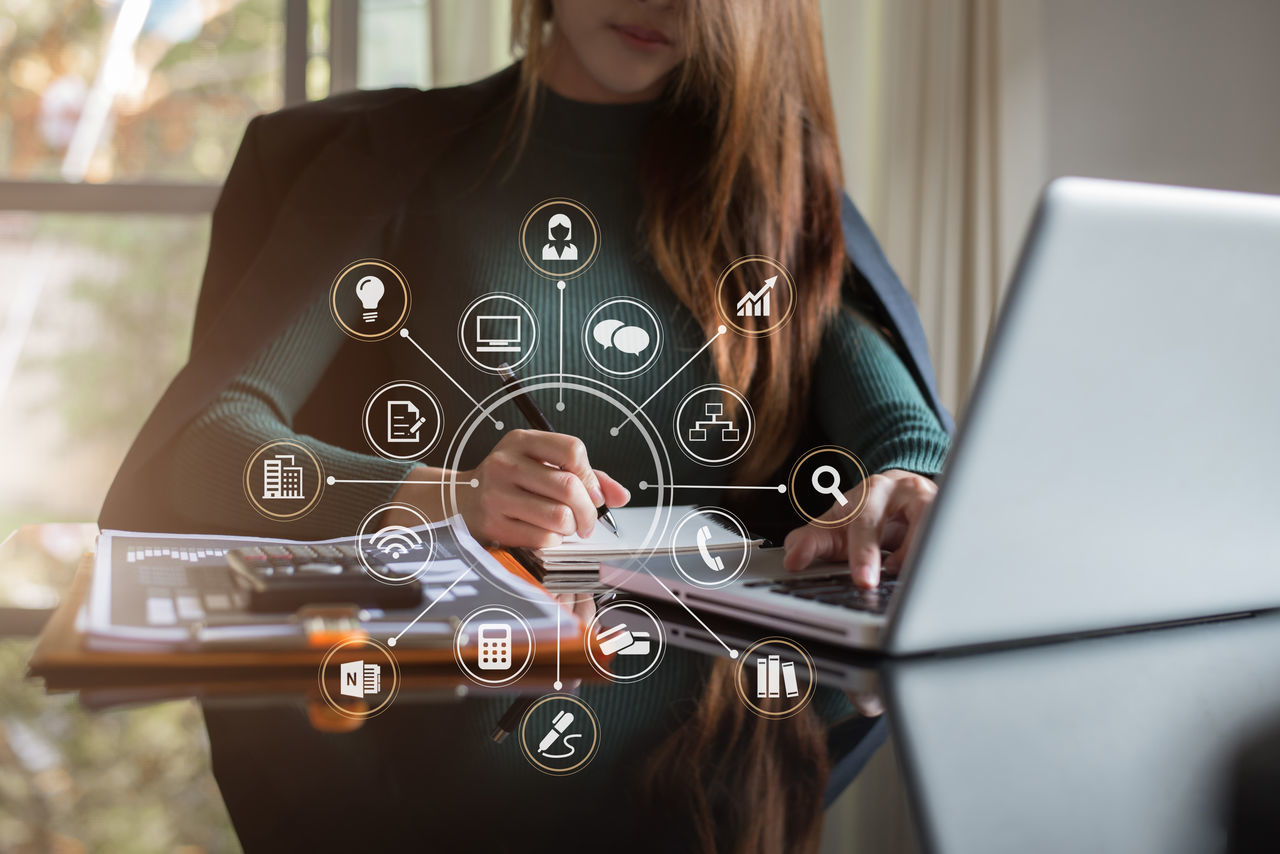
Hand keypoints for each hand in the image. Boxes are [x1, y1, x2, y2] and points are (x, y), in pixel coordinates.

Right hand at [454, 429, 629, 547]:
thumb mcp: (541, 465)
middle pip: (569, 487)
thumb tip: (621, 496)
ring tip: (566, 527)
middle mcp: (506, 464)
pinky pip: (542, 538)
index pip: (572, 450)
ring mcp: (497, 495)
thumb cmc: (510, 482)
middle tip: (588, 521)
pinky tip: (546, 535)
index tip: (594, 493)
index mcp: (521, 441)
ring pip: (558, 516)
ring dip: (571, 528)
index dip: (591, 476)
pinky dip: (553, 541)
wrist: (462, 500)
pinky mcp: (494, 525)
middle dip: (588, 511)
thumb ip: (584, 475)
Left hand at [782, 469, 937, 588]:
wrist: (897, 496)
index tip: (863, 581)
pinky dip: (942, 556)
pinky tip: (927, 570)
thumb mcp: (833, 526)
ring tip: (901, 574)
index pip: (866, 519)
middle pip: (912, 516)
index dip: (863, 552)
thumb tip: (792, 559)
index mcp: (873, 490)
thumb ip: (809, 541)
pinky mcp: (952, 515)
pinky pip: (954, 536)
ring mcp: (935, 499)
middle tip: (881, 584)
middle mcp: (906, 489)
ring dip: (924, 553)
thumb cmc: (864, 515)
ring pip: (939, 522)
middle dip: (901, 554)